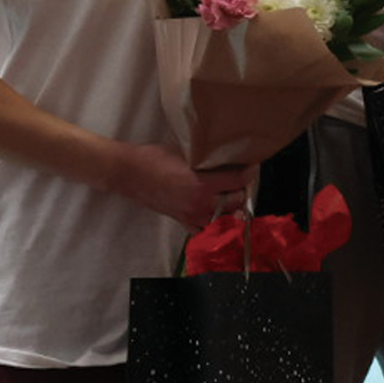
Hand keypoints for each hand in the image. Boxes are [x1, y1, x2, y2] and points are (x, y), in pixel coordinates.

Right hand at [104, 143, 255, 229]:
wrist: (131, 173)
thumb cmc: (155, 158)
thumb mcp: (186, 152)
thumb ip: (207, 158)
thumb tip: (226, 154)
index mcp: (202, 185)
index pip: (239, 181)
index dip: (250, 172)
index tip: (253, 165)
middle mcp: (200, 204)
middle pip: (236, 201)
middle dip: (243, 189)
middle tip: (243, 179)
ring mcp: (192, 216)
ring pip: (224, 217)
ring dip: (232, 207)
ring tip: (234, 195)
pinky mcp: (183, 222)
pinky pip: (205, 230)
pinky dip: (215, 224)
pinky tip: (217, 214)